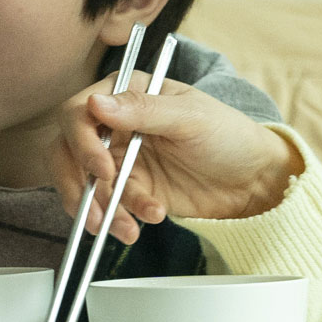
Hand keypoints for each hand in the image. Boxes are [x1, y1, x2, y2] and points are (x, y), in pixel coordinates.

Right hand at [49, 80, 304, 244]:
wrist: (253, 180)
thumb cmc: (229, 135)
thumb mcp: (192, 117)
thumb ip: (144, 110)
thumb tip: (96, 103)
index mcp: (128, 93)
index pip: (80, 112)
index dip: (82, 142)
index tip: (102, 168)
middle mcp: (116, 124)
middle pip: (68, 150)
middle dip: (78, 183)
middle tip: (100, 208)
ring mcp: (120, 158)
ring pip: (84, 184)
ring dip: (98, 208)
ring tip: (124, 227)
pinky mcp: (129, 189)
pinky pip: (110, 205)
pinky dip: (121, 218)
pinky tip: (147, 221)